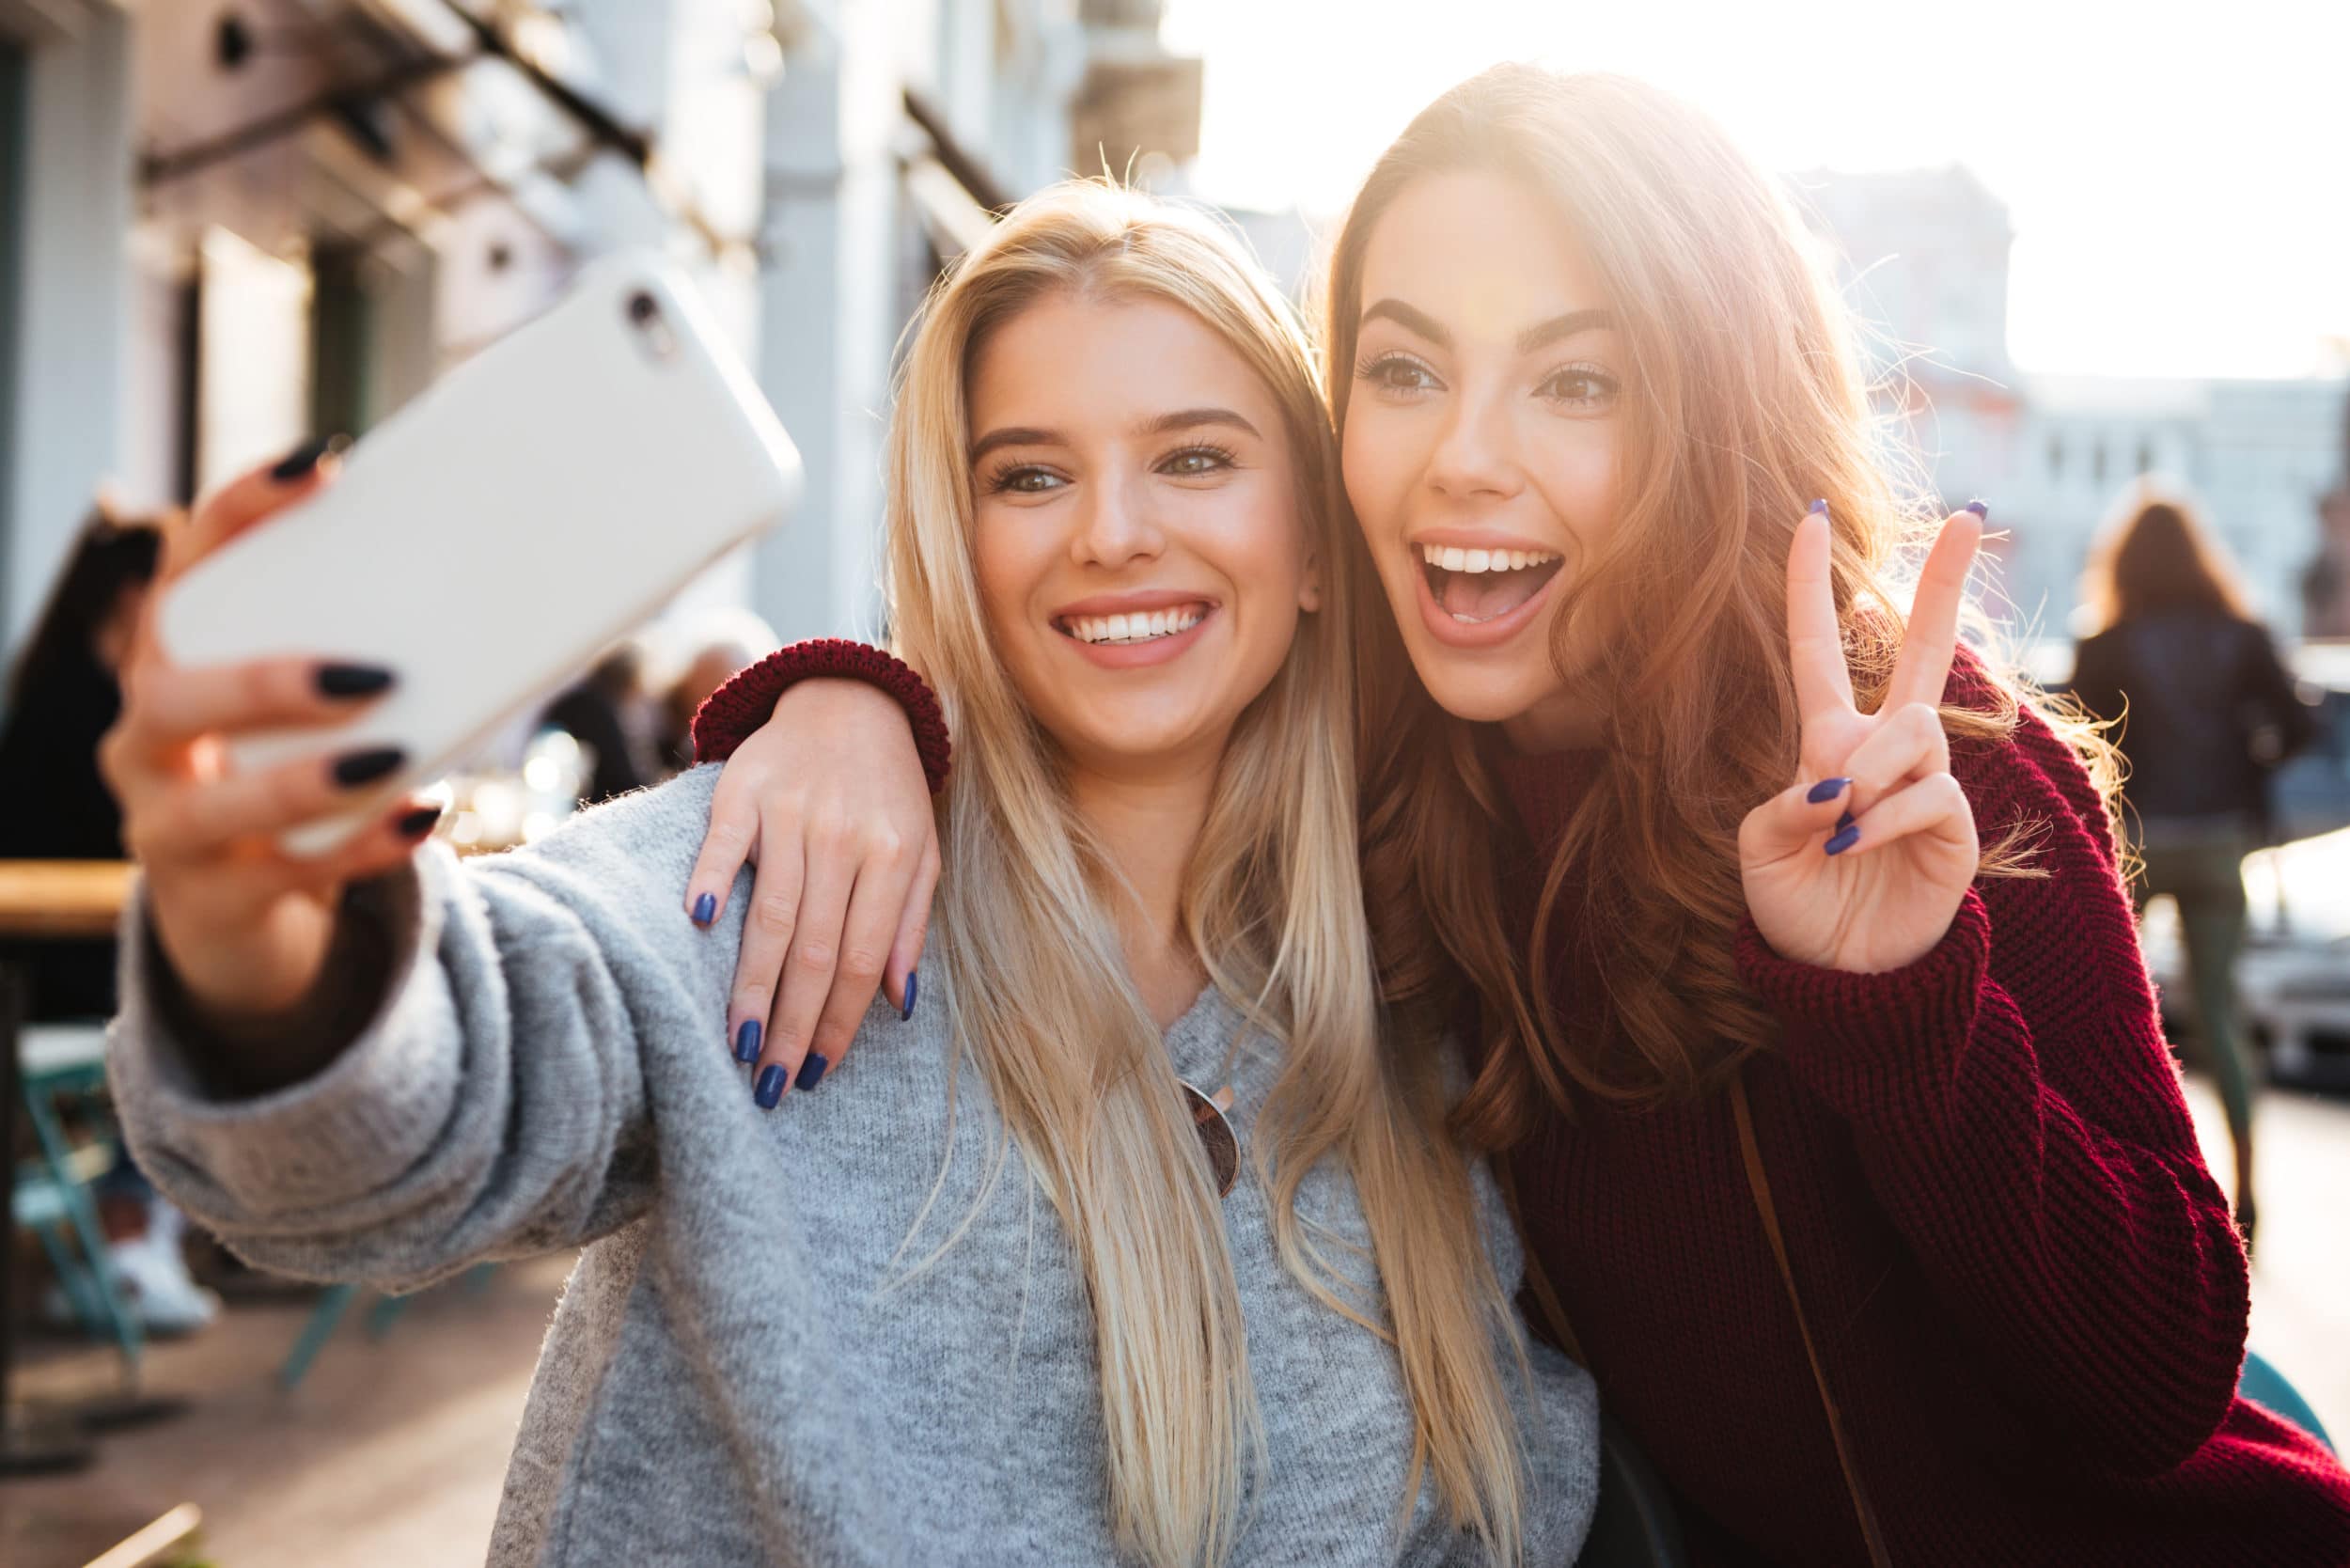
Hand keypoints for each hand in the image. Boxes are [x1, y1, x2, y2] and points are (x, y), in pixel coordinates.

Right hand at [99, 448, 443, 1029]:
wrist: (246, 905)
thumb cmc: (302, 767)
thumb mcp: (322, 704)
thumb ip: (374, 644)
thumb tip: (524, 571)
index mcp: (176, 658)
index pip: (188, 564)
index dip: (245, 509)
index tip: (325, 465)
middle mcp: (149, 735)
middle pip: (170, 693)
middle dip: (264, 680)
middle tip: (371, 672)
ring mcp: (169, 823)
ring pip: (212, 805)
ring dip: (305, 780)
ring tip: (395, 754)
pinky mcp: (213, 898)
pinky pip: (284, 874)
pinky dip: (359, 845)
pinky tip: (421, 816)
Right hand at [684, 679, 937, 1097]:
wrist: (851, 699)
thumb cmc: (888, 792)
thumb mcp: (923, 851)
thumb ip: (910, 924)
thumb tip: (900, 1003)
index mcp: (893, 856)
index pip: (862, 958)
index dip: (839, 1021)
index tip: (818, 1070)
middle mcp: (842, 836)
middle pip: (814, 948)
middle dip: (792, 1024)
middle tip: (772, 1083)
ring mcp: (790, 811)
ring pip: (770, 913)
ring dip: (753, 985)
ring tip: (739, 1043)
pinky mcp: (742, 788)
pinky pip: (723, 842)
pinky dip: (711, 880)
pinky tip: (700, 925)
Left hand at [1737, 504, 1983, 973]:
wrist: (1841, 972)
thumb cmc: (1796, 908)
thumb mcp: (1760, 851)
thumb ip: (1785, 807)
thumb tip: (1840, 780)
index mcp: (1827, 741)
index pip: (1819, 649)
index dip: (1811, 585)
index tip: (1810, 516)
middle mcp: (1883, 751)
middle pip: (1926, 650)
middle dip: (1947, 583)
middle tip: (1973, 516)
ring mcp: (1926, 782)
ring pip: (1914, 728)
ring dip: (1870, 769)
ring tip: (1841, 823)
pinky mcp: (1956, 824)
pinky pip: (1928, 791)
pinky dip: (1884, 815)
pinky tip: (1857, 844)